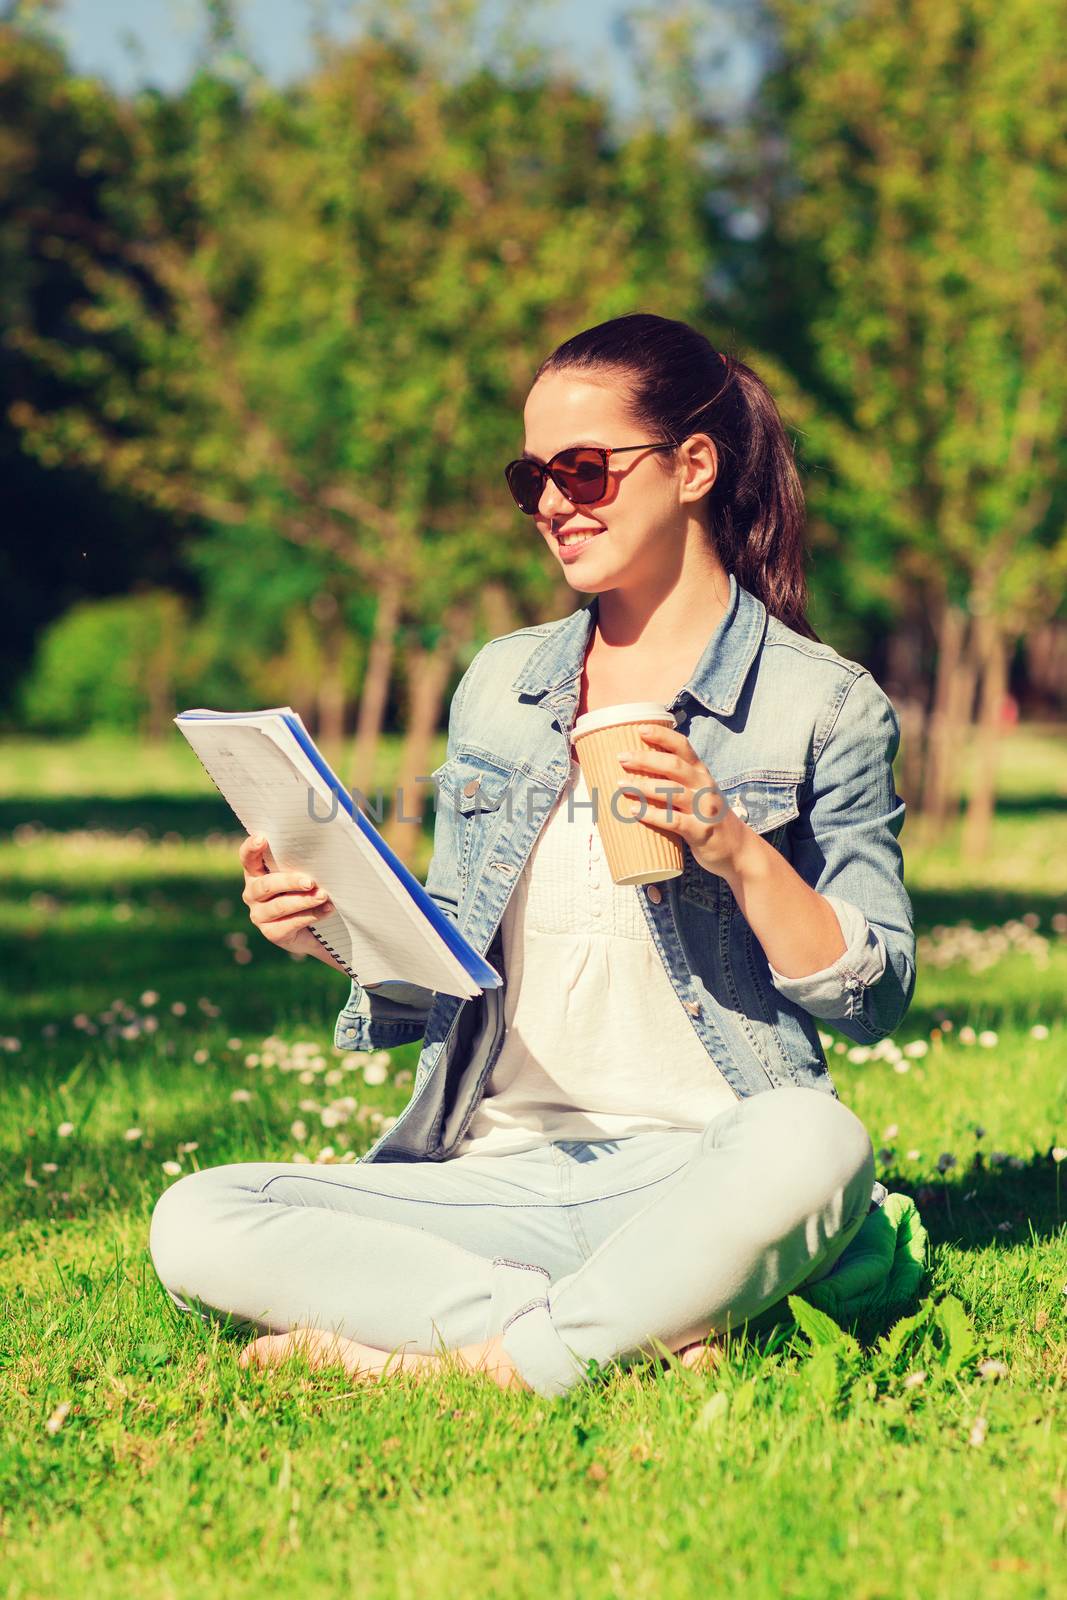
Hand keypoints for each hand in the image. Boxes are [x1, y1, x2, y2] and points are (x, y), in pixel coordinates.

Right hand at [239, 834, 333, 951]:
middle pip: (267, 885)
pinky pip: (291, 923)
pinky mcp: (272, 933)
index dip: (251, 848)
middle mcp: (253, 894)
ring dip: (304, 901)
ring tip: (323, 896)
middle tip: (310, 881)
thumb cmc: (306, 890)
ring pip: (280, 906)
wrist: (313, 927)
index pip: (248, 858)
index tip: (262, 838)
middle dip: (290, 882)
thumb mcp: (301, 873)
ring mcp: (260, 915)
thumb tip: (323, 845)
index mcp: (256, 873)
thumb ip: (302, 861)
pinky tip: (327, 909)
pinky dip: (312, 915)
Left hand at [615, 723, 747, 880]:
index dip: (662, 735)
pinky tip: (633, 810)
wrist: (737, 849)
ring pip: (671, 791)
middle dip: (646, 759)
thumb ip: (677, 780)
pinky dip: (651, 814)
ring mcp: (704, 809)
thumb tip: (639, 768)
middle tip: (621, 757)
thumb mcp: (699, 792)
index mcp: (701, 774)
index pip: (683, 747)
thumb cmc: (708, 817)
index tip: (640, 729)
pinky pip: (673, 821)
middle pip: (674, 765)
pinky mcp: (700, 832)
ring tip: (620, 784)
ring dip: (644, 786)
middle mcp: (704, 787)